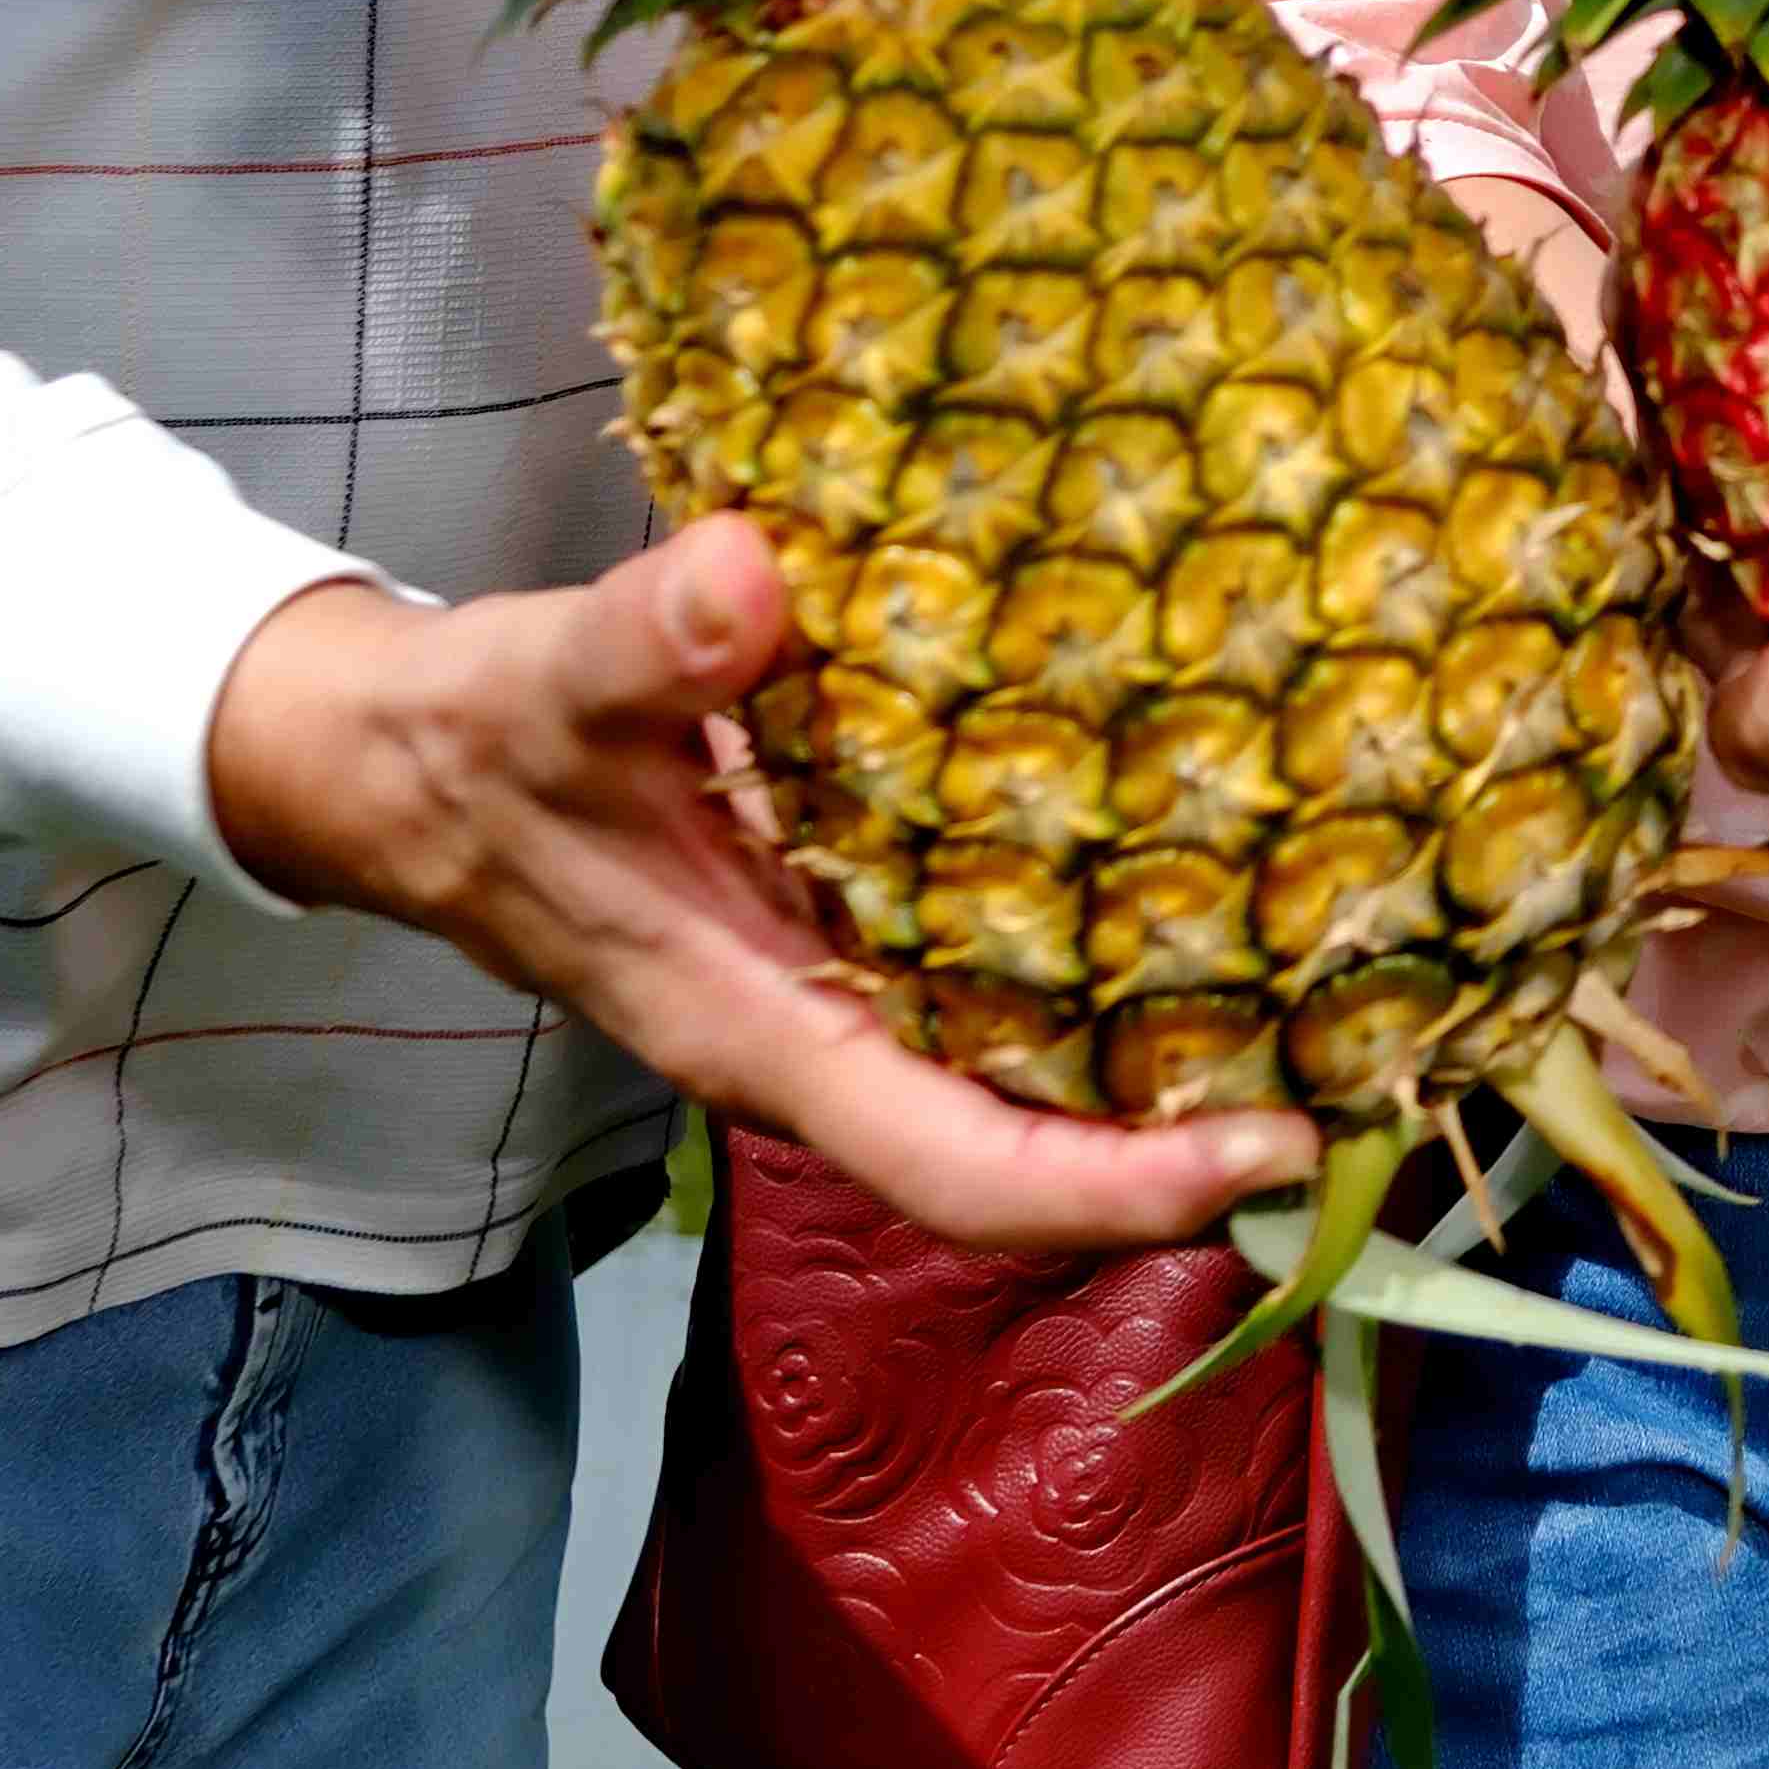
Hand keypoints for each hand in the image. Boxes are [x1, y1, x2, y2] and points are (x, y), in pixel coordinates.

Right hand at [206, 516, 1312, 1255]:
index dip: (1112, 1189)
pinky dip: (1098, 945)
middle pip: (1031, 1143)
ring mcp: (835, 991)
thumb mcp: (542, 685)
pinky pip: (995, 970)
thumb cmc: (469, 740)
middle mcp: (822, 1040)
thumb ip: (643, 645)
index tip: (1267, 1155)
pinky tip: (1207, 862)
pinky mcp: (843, 925)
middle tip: (1379, 1065)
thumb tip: (753, 580)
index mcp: (763, 1037)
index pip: (961, 1169)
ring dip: (1163, 1045)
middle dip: (1192, 1137)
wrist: (390, 759)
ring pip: (1022, 1065)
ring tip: (1341, 978)